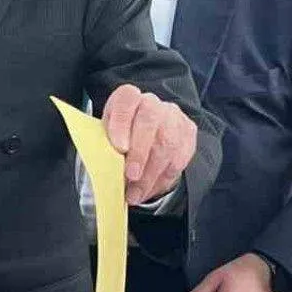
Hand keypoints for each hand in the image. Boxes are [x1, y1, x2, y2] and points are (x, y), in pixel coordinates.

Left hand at [101, 84, 196, 204]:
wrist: (143, 137)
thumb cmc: (119, 138)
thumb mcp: (105, 138)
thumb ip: (104, 146)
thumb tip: (104, 168)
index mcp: (127, 98)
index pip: (127, 99)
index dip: (122, 122)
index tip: (119, 147)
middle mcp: (151, 103)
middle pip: (150, 122)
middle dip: (140, 153)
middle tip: (130, 176)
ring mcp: (172, 116)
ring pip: (168, 143)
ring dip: (151, 173)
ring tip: (136, 193)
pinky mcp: (188, 131)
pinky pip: (181, 156)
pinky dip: (164, 177)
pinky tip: (150, 189)